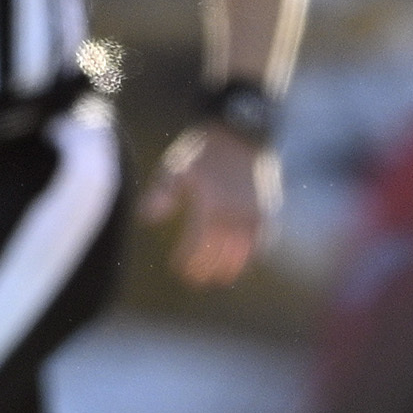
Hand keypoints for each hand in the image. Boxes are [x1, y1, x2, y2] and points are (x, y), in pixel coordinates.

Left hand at [144, 122, 277, 287]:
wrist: (240, 132)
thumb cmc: (203, 151)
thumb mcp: (176, 169)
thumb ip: (161, 194)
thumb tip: (146, 219)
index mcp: (210, 208)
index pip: (197, 247)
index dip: (188, 261)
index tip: (178, 269)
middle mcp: (234, 216)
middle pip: (218, 254)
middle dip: (206, 269)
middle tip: (195, 280)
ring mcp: (253, 215)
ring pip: (242, 253)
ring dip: (230, 268)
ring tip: (219, 278)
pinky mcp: (267, 210)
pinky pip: (262, 241)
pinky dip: (252, 254)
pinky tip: (245, 262)